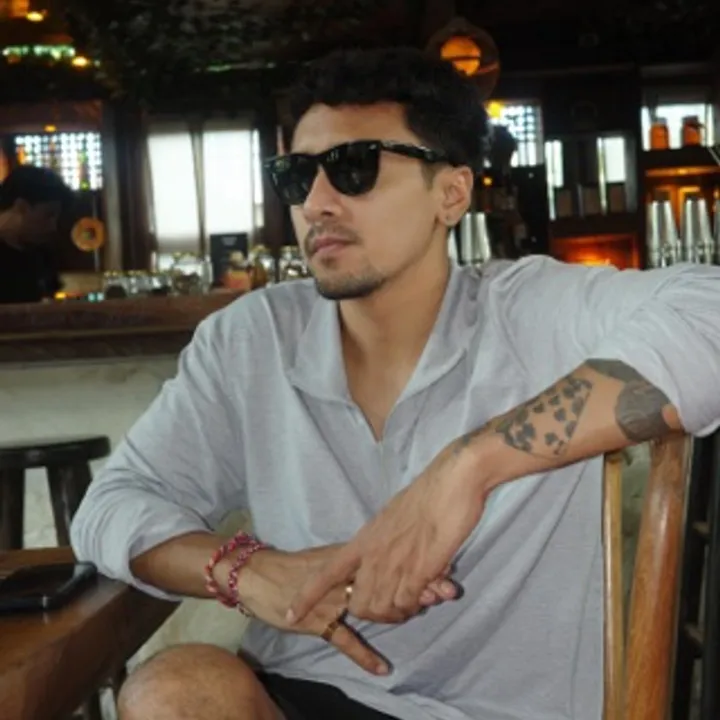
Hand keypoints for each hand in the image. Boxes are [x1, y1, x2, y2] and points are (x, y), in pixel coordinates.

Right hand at [225, 546, 451, 675]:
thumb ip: (357, 558)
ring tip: (427, 609)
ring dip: (400, 609)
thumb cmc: (294, 566)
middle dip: (417, 583)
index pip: (386, 557)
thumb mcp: (329, 556)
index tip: (444, 563)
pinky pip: (344, 640)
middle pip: (385, 578)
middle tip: (445, 588)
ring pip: (371, 605)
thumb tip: (384, 555)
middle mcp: (343, 576)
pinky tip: (383, 667)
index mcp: (347, 557)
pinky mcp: (318, 621)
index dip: (416, 561)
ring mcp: (332, 599)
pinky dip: (364, 654)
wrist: (257, 575)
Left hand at [287, 439, 487, 623]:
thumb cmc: (426, 495)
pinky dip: (418, 605)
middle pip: (360, 605)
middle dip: (378, 615)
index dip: (306, 597)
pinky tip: (433, 592)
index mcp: (364, 539)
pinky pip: (407, 603)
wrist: (450, 482)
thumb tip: (390, 562)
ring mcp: (394, 563)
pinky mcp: (418, 570)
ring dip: (401, 613)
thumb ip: (387, 544)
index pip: (326, 573)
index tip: (290, 615)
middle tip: (400, 605)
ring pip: (383, 610)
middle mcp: (373, 554)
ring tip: (420, 598)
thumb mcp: (393, 518)